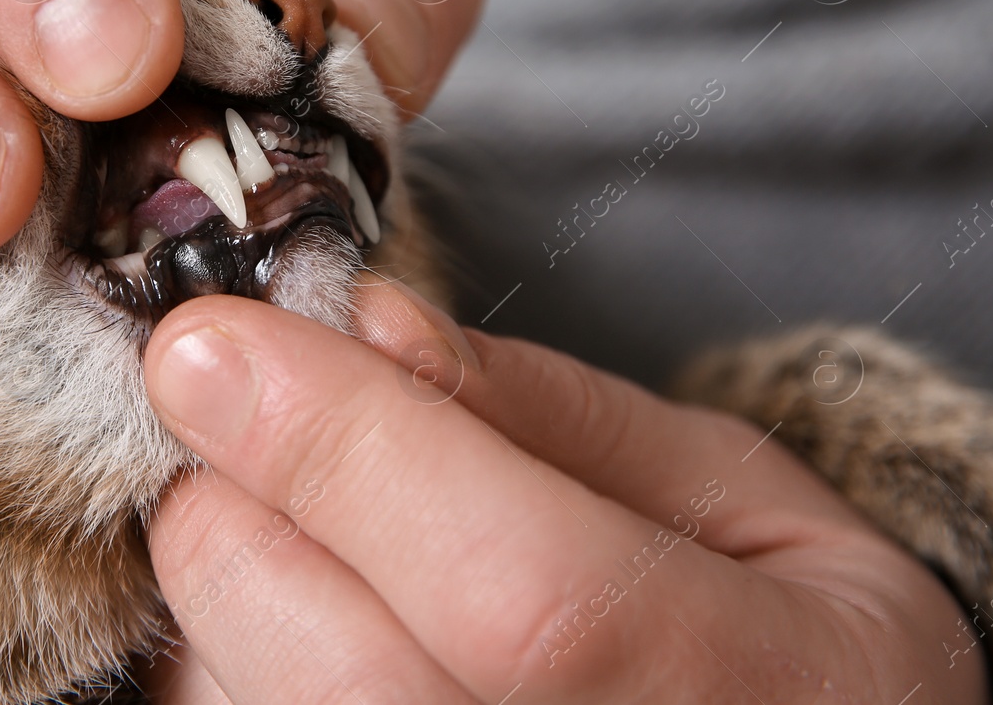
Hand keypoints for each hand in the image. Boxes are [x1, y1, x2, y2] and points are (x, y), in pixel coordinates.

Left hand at [137, 280, 985, 702]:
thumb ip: (548, 408)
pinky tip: (306, 611)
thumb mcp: (734, 490)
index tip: (208, 344)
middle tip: (247, 418)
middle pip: (341, 671)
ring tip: (311, 528)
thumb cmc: (784, 641)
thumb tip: (365, 323)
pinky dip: (227, 652)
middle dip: (243, 505)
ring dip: (234, 584)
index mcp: (743, 693)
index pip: (513, 593)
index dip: (338, 453)